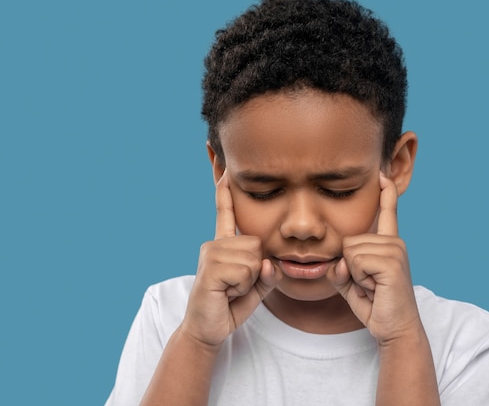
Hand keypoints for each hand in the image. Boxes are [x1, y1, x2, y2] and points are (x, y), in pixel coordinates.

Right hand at [181, 171, 280, 347]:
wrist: (209, 328)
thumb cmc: (232, 304)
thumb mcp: (257, 286)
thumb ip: (269, 271)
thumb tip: (270, 262)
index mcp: (224, 244)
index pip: (225, 213)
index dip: (225, 192)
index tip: (225, 170)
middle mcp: (215, 244)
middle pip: (257, 244)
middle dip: (257, 269)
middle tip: (238, 284)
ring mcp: (210, 254)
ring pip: (254, 258)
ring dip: (250, 280)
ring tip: (232, 288)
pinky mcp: (210, 268)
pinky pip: (245, 271)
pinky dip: (243, 286)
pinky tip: (227, 292)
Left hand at [327, 173, 419, 342]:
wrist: (394, 329)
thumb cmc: (375, 305)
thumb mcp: (350, 283)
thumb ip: (340, 268)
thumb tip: (338, 262)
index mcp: (388, 244)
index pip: (387, 213)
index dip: (385, 193)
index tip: (382, 175)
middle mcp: (395, 242)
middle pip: (349, 240)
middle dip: (349, 266)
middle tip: (369, 284)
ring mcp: (395, 251)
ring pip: (350, 251)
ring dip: (354, 274)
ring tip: (373, 287)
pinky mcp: (392, 262)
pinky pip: (356, 261)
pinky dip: (359, 279)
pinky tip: (375, 288)